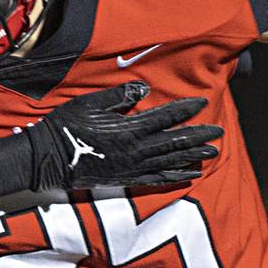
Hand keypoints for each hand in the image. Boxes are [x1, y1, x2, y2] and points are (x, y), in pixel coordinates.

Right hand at [0, 81, 221, 194]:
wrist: (49, 160)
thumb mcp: (89, 103)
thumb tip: (142, 88)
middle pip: (175, 142)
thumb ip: (118, 96)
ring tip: (212, 153)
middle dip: (198, 136)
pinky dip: (176, 176)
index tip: (201, 103)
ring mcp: (133, 167)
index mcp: (129, 129)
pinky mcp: (126, 179)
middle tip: (218, 132)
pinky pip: (157, 179)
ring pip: (170, 161)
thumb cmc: (66, 128)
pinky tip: (188, 174)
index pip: (165, 117)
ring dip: (193, 156)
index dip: (185, 110)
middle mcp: (136, 150)